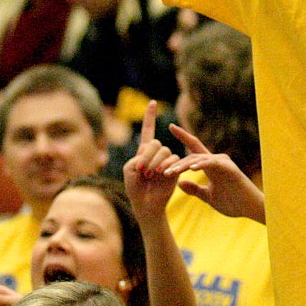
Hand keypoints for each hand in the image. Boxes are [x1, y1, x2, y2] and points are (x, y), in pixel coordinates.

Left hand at [124, 102, 182, 220]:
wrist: (145, 203)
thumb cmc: (134, 187)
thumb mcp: (129, 169)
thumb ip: (140, 156)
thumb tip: (157, 152)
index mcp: (144, 151)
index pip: (148, 131)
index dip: (150, 116)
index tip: (153, 102)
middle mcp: (157, 153)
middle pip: (155, 143)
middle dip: (147, 156)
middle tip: (142, 171)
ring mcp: (167, 160)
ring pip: (164, 151)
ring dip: (155, 163)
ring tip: (150, 176)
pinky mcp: (176, 168)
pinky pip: (174, 160)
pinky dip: (167, 165)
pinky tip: (162, 174)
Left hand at [169, 125, 265, 223]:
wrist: (250, 209)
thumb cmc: (233, 202)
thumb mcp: (208, 197)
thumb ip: (194, 189)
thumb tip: (179, 182)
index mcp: (211, 165)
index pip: (194, 148)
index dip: (182, 136)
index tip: (170, 126)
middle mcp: (216, 160)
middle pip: (192, 155)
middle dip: (175, 163)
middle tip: (159, 170)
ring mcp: (223, 163)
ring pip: (199, 160)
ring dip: (183, 166)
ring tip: (169, 173)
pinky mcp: (229, 169)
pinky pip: (212, 164)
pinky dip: (201, 165)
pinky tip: (191, 169)